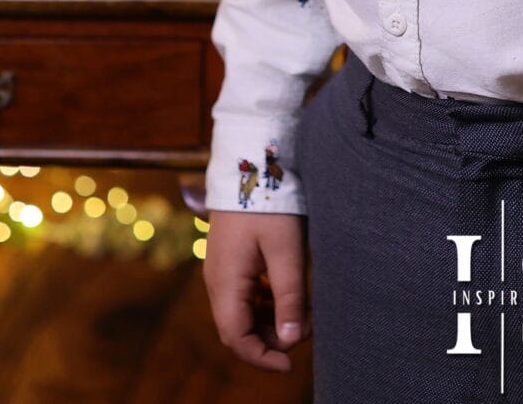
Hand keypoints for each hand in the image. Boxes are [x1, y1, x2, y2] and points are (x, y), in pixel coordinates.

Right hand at [203, 208, 310, 371]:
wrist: (251, 158)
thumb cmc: (270, 202)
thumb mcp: (286, 250)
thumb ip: (289, 296)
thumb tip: (291, 341)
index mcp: (225, 282)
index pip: (236, 338)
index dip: (262, 358)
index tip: (291, 364)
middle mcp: (216, 280)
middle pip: (238, 328)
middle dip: (271, 338)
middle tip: (306, 331)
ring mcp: (222, 268)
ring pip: (242, 311)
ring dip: (270, 320)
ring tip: (303, 312)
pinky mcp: (231, 258)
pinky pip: (245, 292)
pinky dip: (266, 301)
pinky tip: (289, 292)